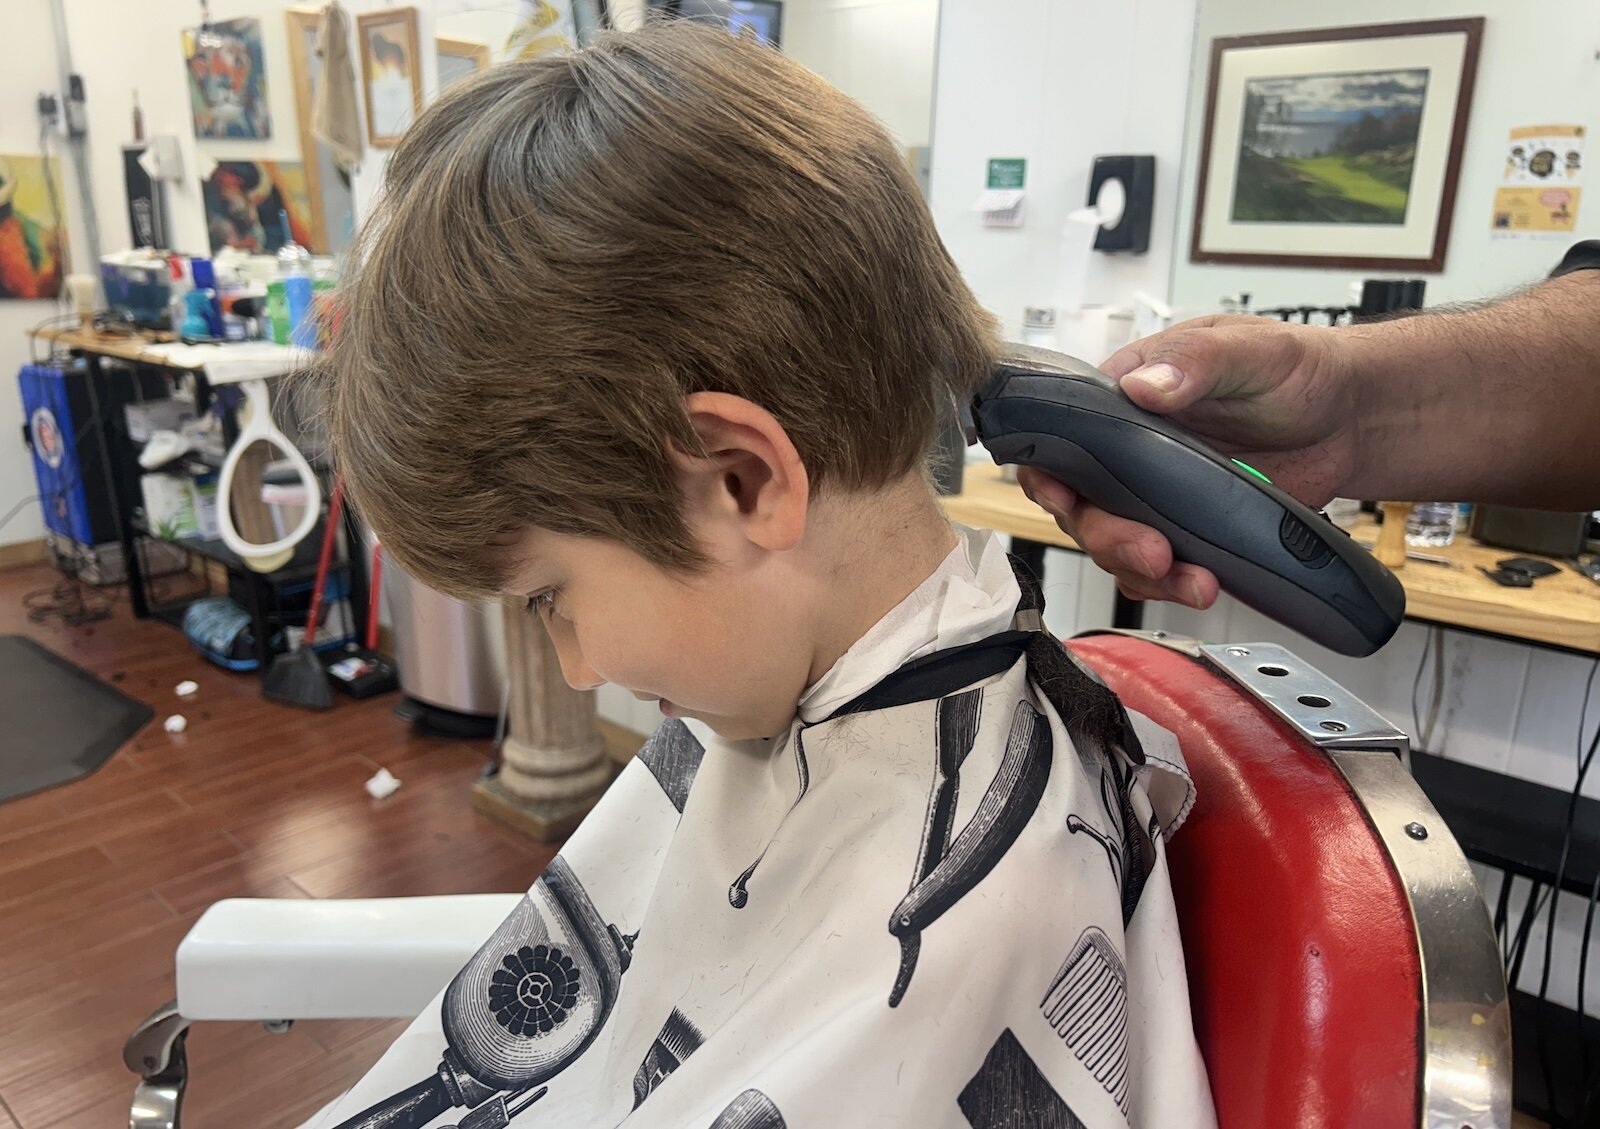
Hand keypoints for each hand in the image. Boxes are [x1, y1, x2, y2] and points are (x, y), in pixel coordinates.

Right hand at [1017, 316, 1361, 608]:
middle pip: (1083, 506)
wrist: (1353, 419)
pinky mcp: (1189, 528)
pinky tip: (1203, 583)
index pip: (1062, 437)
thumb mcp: (1249, 351)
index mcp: (1128, 397)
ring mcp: (1157, 494)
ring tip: (1192, 580)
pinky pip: (1160, 567)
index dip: (1050, 475)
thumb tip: (1144, 385)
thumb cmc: (1299, 369)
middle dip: (1110, 538)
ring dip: (1145, 571)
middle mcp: (1131, 450)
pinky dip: (1173, 584)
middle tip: (1152, 551)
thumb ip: (1195, 363)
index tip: (1064, 501)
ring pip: (1117, 544)